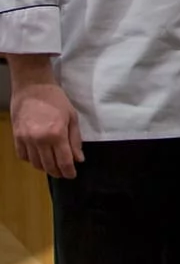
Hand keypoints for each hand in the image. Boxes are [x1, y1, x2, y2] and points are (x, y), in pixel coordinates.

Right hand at [7, 56, 83, 178]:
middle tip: (64, 173)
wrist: (32, 88)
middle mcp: (40, 140)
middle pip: (49, 165)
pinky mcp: (16, 137)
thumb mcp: (72, 117)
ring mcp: (26, 139)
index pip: (63, 161)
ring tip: (52, 166)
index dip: (68, 171)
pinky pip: (22, 156)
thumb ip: (75, 140)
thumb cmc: (56, 100)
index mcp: (56, 134)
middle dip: (58, 172)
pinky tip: (38, 157)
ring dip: (45, 168)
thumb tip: (79, 159)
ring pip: (35, 163)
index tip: (72, 175)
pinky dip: (31, 160)